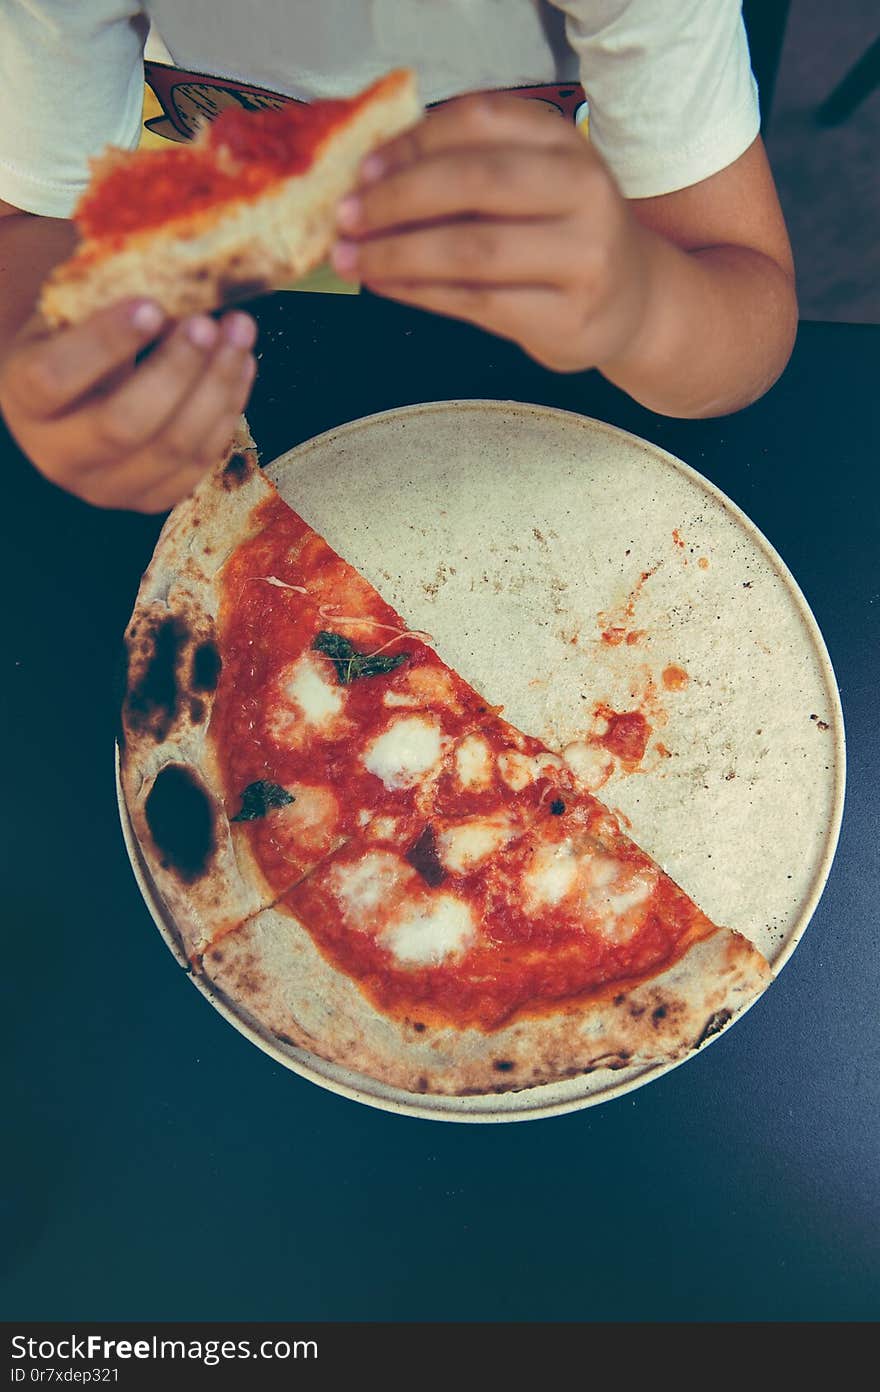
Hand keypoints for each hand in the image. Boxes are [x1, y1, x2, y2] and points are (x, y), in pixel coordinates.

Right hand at [0, 299, 257, 511]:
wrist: (68, 407)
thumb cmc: (69, 346)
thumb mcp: (69, 317)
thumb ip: (107, 301)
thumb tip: (180, 283)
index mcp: (24, 399)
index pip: (55, 377)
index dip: (105, 342)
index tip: (152, 304)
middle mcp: (58, 455)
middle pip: (123, 425)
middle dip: (176, 370)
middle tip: (209, 322)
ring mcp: (106, 488)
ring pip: (173, 448)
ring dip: (217, 387)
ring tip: (239, 332)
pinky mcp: (150, 500)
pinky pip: (200, 462)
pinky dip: (228, 410)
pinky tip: (242, 364)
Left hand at [331, 95, 652, 372]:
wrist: (634, 303)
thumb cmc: (563, 237)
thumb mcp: (533, 183)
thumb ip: (469, 169)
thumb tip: (369, 179)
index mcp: (565, 142)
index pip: (479, 121)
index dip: (413, 141)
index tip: (363, 167)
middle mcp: (583, 190)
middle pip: (473, 183)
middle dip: (396, 200)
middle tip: (346, 216)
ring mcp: (581, 257)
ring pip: (470, 250)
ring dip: (397, 255)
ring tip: (351, 258)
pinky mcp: (566, 316)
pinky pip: (475, 302)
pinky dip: (419, 293)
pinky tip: (385, 286)